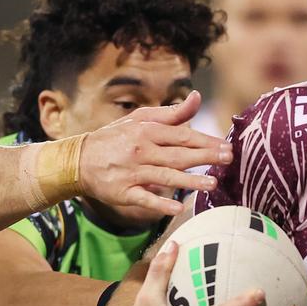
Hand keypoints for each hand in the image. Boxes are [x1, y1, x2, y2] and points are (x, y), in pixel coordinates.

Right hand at [79, 91, 231, 215]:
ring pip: (164, 176)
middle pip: (178, 155)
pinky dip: (159, 203)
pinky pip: (144, 198)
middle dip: (205, 157)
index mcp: (146, 131)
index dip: (205, 141)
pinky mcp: (123, 192)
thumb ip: (171, 114)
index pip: (182, 136)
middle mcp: (140, 151)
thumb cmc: (115, 138)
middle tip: (228, 159)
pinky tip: (177, 207)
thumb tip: (197, 98)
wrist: (78, 160)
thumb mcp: (140, 120)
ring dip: (189, 181)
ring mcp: (131, 173)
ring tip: (212, 183)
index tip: (227, 146)